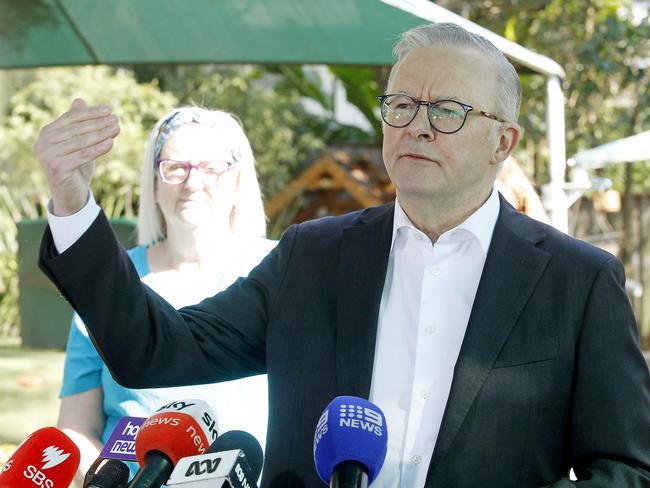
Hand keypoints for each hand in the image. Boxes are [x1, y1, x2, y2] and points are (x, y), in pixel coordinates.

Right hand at [34, 98, 119, 215]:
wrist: (70, 193)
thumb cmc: (75, 165)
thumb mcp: (78, 143)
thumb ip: (77, 124)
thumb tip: (79, 100)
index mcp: (46, 132)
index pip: (72, 117)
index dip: (91, 112)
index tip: (110, 109)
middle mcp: (43, 142)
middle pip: (77, 129)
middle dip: (99, 123)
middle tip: (116, 119)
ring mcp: (47, 155)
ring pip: (81, 142)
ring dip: (101, 134)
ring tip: (117, 129)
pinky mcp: (57, 167)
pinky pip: (82, 155)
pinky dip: (98, 149)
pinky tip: (111, 143)